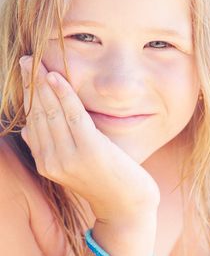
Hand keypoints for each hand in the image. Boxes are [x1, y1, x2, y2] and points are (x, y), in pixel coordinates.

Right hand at [19, 55, 159, 222]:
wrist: (126, 205)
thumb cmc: (101, 180)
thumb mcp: (70, 166)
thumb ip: (47, 148)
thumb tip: (27, 129)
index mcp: (46, 162)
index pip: (32, 121)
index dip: (28, 95)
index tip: (26, 73)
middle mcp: (52, 160)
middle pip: (38, 113)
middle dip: (31, 84)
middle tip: (27, 60)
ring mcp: (69, 157)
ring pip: (52, 111)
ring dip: (42, 84)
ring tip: (36, 62)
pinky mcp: (90, 149)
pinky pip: (73, 114)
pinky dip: (63, 93)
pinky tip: (55, 76)